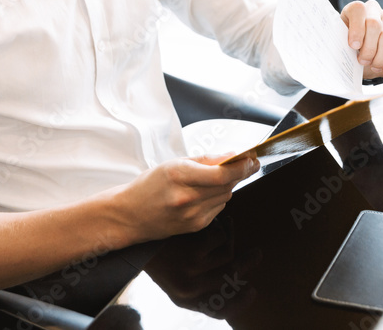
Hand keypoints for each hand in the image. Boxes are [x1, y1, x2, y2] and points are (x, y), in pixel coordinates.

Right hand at [110, 155, 259, 242]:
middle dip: (239, 173)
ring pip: (226, 196)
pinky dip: (217, 199)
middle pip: (227, 184)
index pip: (222, 173)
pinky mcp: (196, 226)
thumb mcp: (173, 163)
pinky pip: (218, 208)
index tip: (252, 159)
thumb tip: (233, 155)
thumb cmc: (149, 186)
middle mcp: (187, 197)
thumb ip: (206, 159)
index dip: (242, 166)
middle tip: (244, 163)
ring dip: (227, 185)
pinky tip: (204, 194)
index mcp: (179, 175)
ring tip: (215, 178)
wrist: (130, 215)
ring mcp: (192, 215)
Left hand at [145, 216, 260, 319]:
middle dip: (247, 263)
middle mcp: (189, 289)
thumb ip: (199, 282)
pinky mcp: (193, 251)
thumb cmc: (159, 250)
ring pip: (228, 254)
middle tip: (256, 254)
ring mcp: (192, 271)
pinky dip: (220, 227)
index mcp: (184, 299)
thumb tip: (233, 279)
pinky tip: (213, 220)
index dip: (239, 303)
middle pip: (231, 278)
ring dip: (230, 238)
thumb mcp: (175, 276)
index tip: (252, 291)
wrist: (134, 230)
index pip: (218, 311)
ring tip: (225, 227)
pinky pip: (222, 238)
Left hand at [340, 0, 382, 79]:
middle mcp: (374, 9)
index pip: (358, 9)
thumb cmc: (354, 51)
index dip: (356, 28)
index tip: (353, 46)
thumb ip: (343, 44)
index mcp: (356, 10)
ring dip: (380, 57)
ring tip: (374, 67)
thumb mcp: (344, 47)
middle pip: (374, 23)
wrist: (368, 61)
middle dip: (368, 47)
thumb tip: (346, 50)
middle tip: (363, 61)